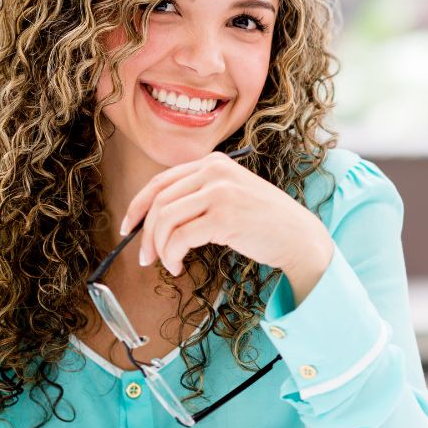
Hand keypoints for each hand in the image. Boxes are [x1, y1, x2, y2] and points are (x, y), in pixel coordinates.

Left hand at [121, 151, 330, 276]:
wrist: (299, 236)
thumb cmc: (265, 221)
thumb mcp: (231, 194)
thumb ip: (200, 194)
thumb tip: (155, 218)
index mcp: (214, 163)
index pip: (161, 181)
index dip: (138, 206)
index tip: (129, 227)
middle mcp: (215, 172)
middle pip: (159, 201)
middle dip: (145, 233)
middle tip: (145, 256)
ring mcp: (220, 192)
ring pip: (165, 220)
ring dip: (159, 247)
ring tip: (166, 263)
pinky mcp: (224, 217)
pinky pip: (180, 238)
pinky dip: (172, 255)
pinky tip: (178, 265)